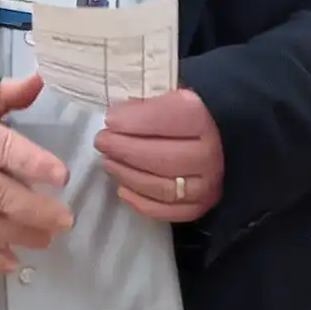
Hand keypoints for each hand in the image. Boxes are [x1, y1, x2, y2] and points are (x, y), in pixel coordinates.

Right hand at [0, 73, 72, 273]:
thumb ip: (8, 94)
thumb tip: (42, 77)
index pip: (6, 150)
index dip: (35, 162)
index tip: (62, 175)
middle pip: (1, 194)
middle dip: (36, 210)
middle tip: (65, 220)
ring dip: (19, 235)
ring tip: (46, 239)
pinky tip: (11, 261)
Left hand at [95, 88, 223, 221]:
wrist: (206, 143)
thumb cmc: (178, 117)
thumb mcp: (164, 98)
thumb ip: (143, 105)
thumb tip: (116, 117)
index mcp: (201, 120)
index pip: (171, 119)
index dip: (136, 121)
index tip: (110, 119)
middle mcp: (209, 156)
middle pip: (163, 158)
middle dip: (126, 150)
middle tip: (102, 142)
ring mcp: (206, 186)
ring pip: (162, 187)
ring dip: (128, 175)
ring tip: (108, 162)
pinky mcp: (197, 208)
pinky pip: (164, 211)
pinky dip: (139, 201)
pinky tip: (122, 188)